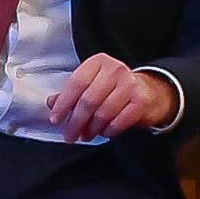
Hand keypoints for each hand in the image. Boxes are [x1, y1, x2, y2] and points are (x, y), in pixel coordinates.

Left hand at [45, 52, 179, 141]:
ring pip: (103, 113)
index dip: (63, 104)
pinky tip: (104, 132)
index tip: (56, 120)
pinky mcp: (141, 101)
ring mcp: (130, 84)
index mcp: (99, 62)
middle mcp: (115, 70)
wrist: (148, 91)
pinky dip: (108, 131)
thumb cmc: (113, 88)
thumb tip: (51, 103)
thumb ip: (72, 93)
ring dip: (91, 129)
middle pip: (88, 100)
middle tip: (69, 136)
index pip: (76, 83)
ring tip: (86, 135)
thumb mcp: (92, 84)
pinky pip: (119, 121)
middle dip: (76, 122)